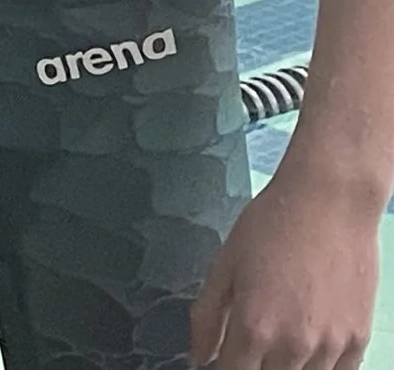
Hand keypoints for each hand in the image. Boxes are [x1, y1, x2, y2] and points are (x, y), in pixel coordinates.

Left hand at [189, 164, 378, 367]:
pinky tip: (306, 346)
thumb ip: (206, 317)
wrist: (329, 203)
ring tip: (276, 338)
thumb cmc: (273, 225)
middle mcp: (294, 344)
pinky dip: (319, 367)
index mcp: (254, 327)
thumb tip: (197, 357)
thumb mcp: (223, 265)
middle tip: (248, 345)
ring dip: (284, 367)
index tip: (219, 360)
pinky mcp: (358, 339)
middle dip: (252, 366)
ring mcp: (331, 346)